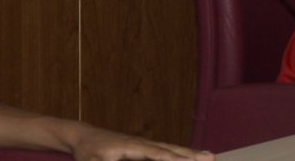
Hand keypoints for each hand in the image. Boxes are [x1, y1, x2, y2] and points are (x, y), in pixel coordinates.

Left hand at [68, 124, 213, 160]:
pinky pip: (165, 151)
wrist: (83, 136)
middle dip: (190, 154)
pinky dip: (180, 154)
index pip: (156, 154)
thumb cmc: (87, 152)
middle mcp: (140, 142)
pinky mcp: (142, 147)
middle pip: (169, 148)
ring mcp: (143, 143)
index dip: (174, 159)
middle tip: (211, 158)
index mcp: (130, 146)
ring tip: (210, 156)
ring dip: (190, 153)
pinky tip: (191, 157)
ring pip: (170, 148)